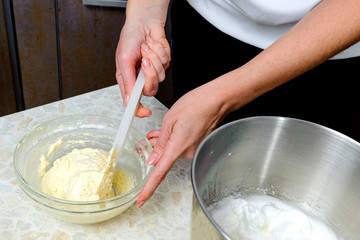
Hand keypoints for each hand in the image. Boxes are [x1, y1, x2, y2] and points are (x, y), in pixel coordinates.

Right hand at [115, 12, 169, 116]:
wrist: (144, 23)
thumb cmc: (130, 39)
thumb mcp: (123, 60)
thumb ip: (127, 82)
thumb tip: (128, 101)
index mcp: (129, 81)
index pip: (135, 102)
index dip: (139, 110)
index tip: (145, 112)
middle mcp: (142, 79)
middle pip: (151, 91)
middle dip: (150, 74)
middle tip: (144, 61)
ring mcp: (154, 72)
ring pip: (160, 76)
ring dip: (153, 58)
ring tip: (145, 48)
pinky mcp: (164, 64)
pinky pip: (166, 63)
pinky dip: (159, 52)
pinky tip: (152, 45)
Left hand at [136, 82, 230, 206]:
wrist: (217, 100)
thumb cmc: (196, 105)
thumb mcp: (170, 120)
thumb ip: (160, 142)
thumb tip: (153, 160)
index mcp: (177, 147)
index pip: (160, 174)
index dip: (148, 189)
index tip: (140, 200)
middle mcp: (188, 153)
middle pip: (165, 158)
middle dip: (155, 150)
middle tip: (149, 137)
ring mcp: (194, 150)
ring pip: (172, 151)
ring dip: (164, 143)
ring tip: (159, 130)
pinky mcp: (199, 146)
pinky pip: (181, 147)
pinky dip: (173, 141)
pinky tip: (172, 130)